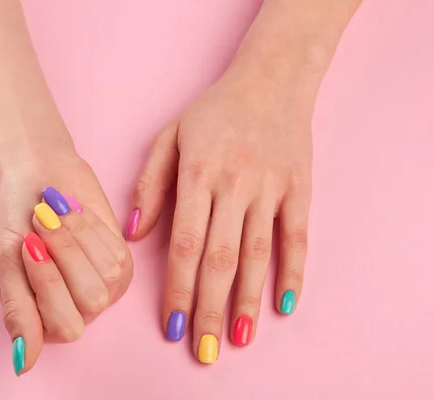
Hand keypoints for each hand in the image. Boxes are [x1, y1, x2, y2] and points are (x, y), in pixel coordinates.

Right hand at [0, 147, 132, 374]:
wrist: (37, 178)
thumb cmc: (17, 222)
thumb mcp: (6, 264)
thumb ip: (17, 311)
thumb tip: (22, 364)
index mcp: (47, 319)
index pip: (65, 326)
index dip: (48, 282)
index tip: (27, 244)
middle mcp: (81, 309)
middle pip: (91, 300)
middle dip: (65, 254)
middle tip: (42, 224)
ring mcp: (106, 286)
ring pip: (107, 274)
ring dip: (77, 236)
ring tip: (56, 215)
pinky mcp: (123, 259)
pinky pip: (117, 251)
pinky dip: (92, 227)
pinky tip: (75, 214)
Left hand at [128, 64, 312, 362]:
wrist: (271, 80)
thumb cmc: (214, 111)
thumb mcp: (169, 136)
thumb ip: (150, 183)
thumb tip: (134, 233)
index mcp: (198, 172)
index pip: (184, 243)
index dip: (176, 289)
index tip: (170, 326)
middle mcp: (235, 183)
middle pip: (220, 258)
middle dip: (209, 308)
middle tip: (205, 350)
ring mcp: (271, 187)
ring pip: (258, 253)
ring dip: (248, 300)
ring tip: (240, 339)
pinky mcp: (299, 188)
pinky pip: (298, 236)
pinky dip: (294, 272)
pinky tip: (284, 305)